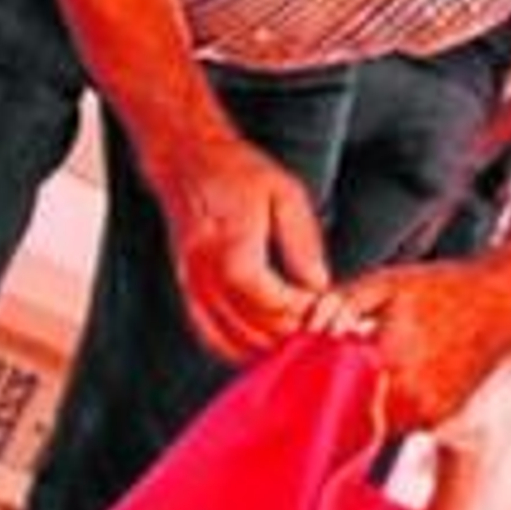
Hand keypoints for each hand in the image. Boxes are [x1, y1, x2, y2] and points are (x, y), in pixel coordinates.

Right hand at [150, 134, 328, 361]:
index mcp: (232, 248)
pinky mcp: (187, 290)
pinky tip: (262, 346)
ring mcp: (192, 285)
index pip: (272, 301)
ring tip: (298, 337)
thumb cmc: (237, 171)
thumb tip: (319, 285)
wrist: (187, 161)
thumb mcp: (284, 194)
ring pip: (232, 338)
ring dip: (268, 346)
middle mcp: (206, 273)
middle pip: (254, 326)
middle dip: (290, 332)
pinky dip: (238, 348)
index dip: (301, 311)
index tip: (324, 306)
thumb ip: (303, 243)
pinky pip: (210, 335)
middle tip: (319, 328)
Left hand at [323, 260, 510, 429]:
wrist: (504, 301)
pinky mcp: (442, 418)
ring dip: (365, 403)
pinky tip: (399, 375)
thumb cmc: (446, 288)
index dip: (315, 384)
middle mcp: (413, 398)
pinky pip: (401, 422)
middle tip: (333, 371)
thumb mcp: (383, 282)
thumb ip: (337, 305)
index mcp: (393, 363)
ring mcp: (430, 413)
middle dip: (337, 395)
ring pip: (376, 423)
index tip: (306, 374)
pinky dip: (391, 405)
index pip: (333, 393)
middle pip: (352, 414)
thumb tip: (307, 331)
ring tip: (371, 369)